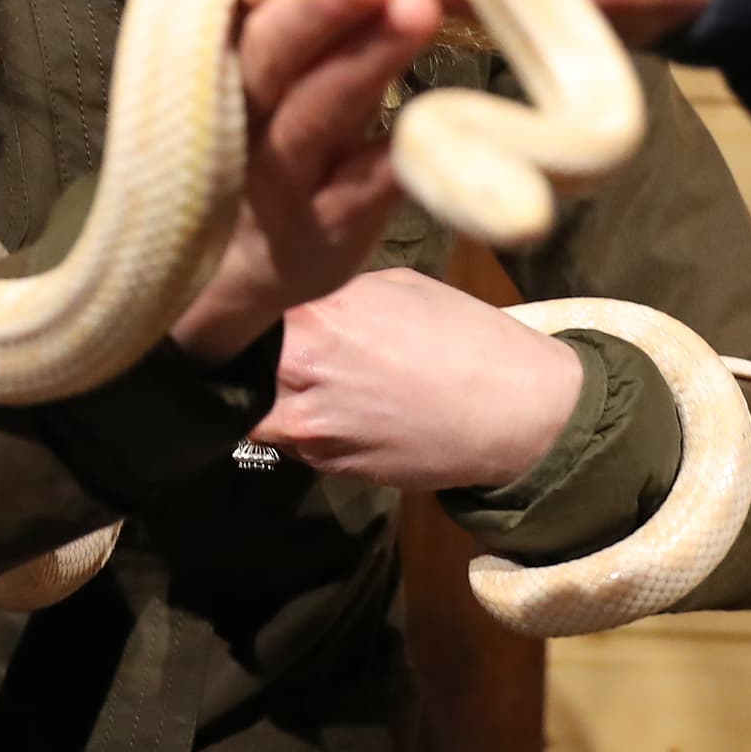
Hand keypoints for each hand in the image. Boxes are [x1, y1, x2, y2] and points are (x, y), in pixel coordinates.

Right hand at [171, 0, 444, 365]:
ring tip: (420, 5)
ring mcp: (279, 172)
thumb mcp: (285, 42)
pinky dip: (391, 164)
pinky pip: (358, 196)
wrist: (245, 262)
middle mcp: (247, 101)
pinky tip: (436, 128)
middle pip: (273, 41)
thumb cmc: (283, 122)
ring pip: (313, 111)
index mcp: (239, 39)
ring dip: (362, 58)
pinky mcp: (320, 233)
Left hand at [251, 267, 583, 490]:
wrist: (515, 410)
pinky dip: (301, 425)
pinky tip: (334, 409)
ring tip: (294, 381)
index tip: (235, 309)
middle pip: (238, 367)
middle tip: (255, 346)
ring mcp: (311, 426)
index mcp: (313, 314)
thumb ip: (331, 293)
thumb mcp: (393, 286)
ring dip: (267, 397)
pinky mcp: (330, 465)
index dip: (235, 312)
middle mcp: (300, 370)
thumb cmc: (461, 335)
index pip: (239, 314)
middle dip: (243, 357)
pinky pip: (293, 441)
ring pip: (255, 412)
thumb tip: (296, 301)